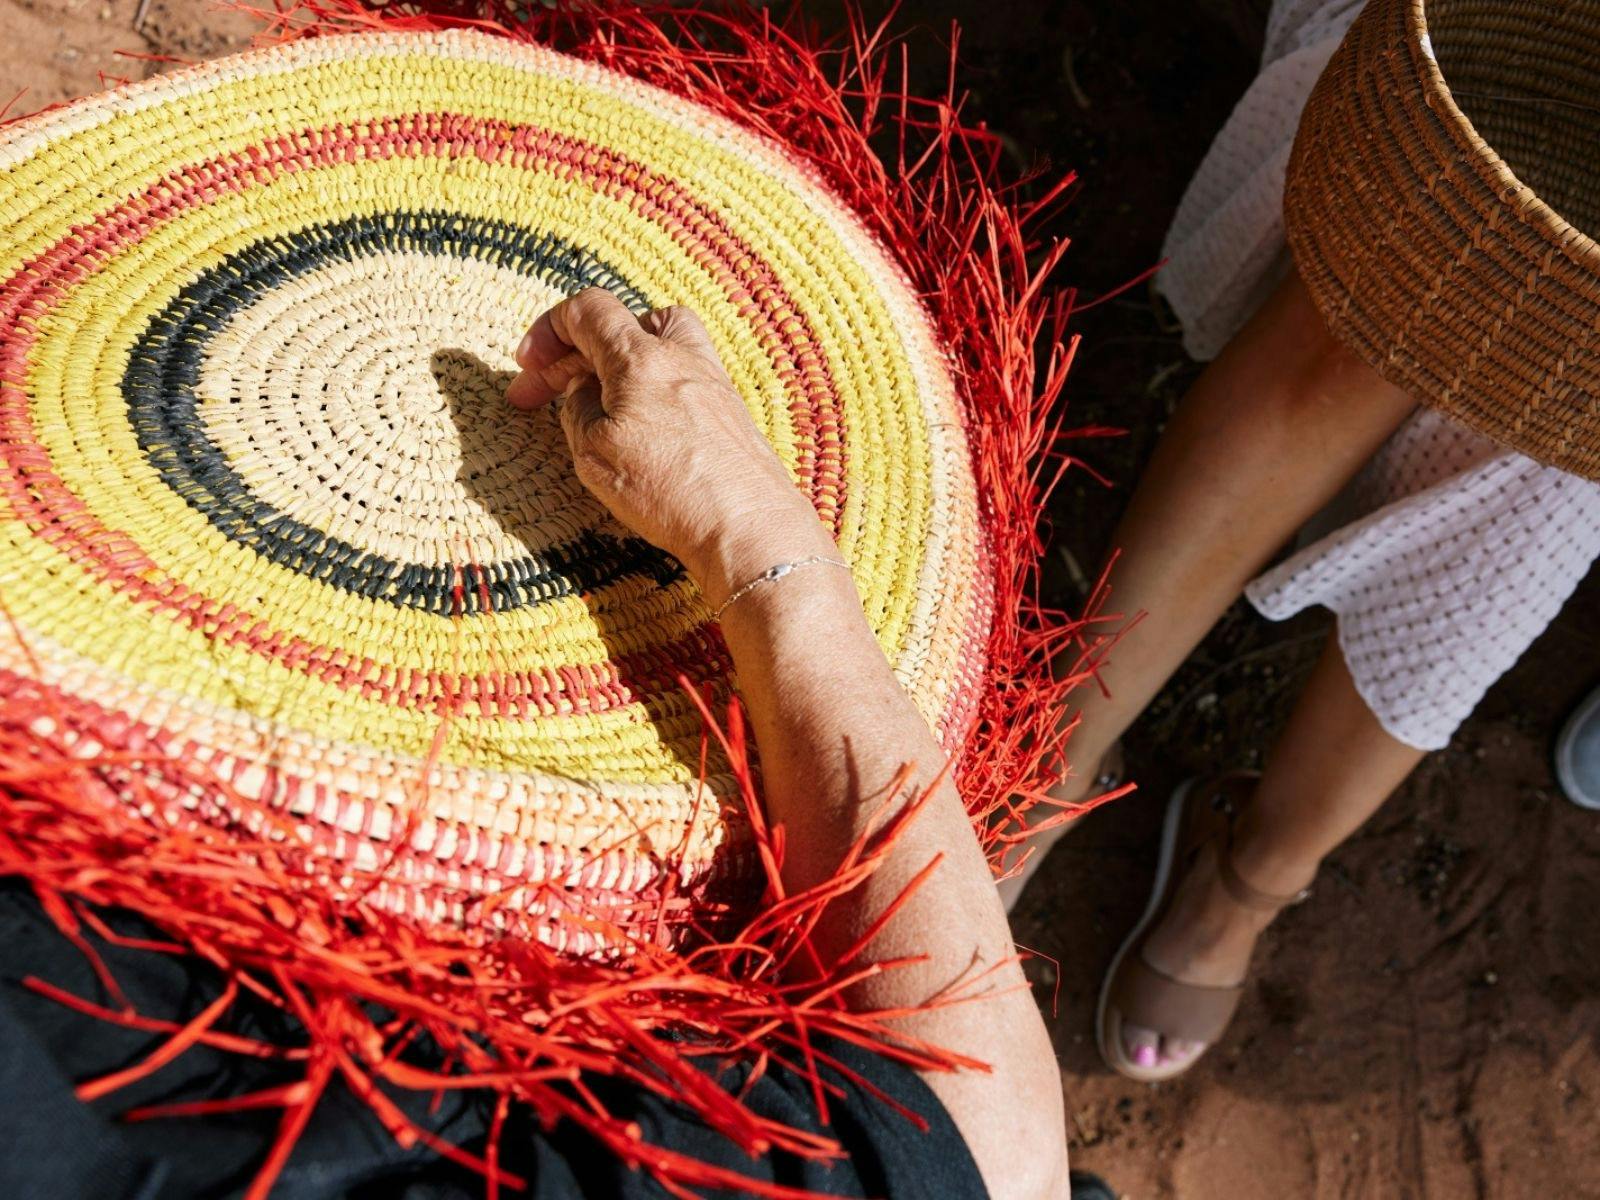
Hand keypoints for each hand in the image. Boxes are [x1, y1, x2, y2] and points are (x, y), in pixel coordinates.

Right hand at [506, 288, 834, 604]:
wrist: (748, 528)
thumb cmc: (670, 490)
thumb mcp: (593, 451)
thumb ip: (578, 408)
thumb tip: (583, 390)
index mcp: (640, 356)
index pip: (589, 310)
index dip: (549, 330)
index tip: (528, 364)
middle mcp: (682, 356)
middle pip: (622, 325)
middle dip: (574, 354)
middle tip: (544, 392)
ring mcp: (711, 382)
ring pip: (658, 345)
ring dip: (619, 364)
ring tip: (596, 398)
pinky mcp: (728, 412)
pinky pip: (680, 378)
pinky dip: (650, 388)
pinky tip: (640, 426)